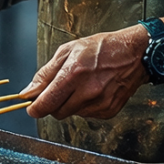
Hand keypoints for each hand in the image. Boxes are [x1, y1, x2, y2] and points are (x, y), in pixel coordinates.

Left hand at [28, 25, 150, 119]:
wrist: (134, 54)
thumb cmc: (102, 48)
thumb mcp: (68, 51)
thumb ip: (45, 74)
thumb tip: (29, 91)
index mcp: (73, 74)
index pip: (46, 103)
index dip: (35, 108)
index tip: (32, 107)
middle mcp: (87, 92)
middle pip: (57, 112)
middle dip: (53, 104)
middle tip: (59, 90)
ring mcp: (99, 103)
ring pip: (72, 114)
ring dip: (70, 104)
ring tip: (81, 85)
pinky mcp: (108, 111)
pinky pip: (87, 115)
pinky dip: (85, 106)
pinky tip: (93, 91)